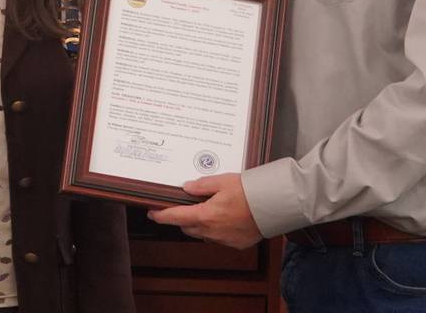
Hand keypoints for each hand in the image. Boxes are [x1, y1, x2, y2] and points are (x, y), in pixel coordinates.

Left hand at [147, 173, 263, 248]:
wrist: (272, 205)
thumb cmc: (249, 192)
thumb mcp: (222, 181)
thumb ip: (201, 186)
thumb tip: (187, 188)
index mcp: (205, 215)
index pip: (176, 217)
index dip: (162, 216)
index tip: (153, 213)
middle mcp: (212, 231)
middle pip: (188, 228)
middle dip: (183, 219)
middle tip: (185, 207)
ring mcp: (224, 240)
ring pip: (203, 234)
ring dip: (200, 225)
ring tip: (209, 209)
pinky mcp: (236, 244)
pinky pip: (219, 238)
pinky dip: (217, 230)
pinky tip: (225, 218)